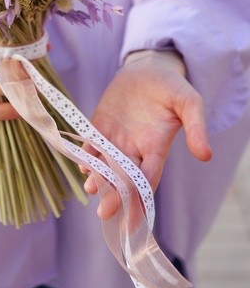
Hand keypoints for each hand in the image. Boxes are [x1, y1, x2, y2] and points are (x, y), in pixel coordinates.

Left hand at [83, 50, 212, 218]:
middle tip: (105, 212)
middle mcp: (134, 149)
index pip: (148, 179)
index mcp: (156, 148)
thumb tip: (206, 155)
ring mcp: (116, 138)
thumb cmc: (171, 87)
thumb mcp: (189, 102)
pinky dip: (87, 154)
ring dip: (98, 177)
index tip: (135, 218)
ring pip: (105, 164)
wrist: (148, 68)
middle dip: (115, 196)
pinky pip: (92, 143)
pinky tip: (83, 162)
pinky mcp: (100, 125)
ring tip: (91, 187)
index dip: (141, 199)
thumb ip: (196, 127)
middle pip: (123, 178)